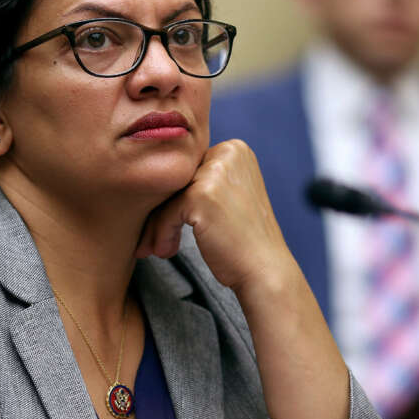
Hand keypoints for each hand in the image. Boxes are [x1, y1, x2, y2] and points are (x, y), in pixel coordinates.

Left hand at [134, 139, 299, 294]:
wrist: (265, 269)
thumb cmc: (245, 239)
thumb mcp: (231, 194)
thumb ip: (203, 179)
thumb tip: (156, 179)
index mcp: (235, 149)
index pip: (188, 167)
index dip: (174, 196)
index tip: (163, 221)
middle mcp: (227, 153)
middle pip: (176, 180)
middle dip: (160, 210)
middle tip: (153, 236)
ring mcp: (215, 172)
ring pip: (167, 196)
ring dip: (157, 225)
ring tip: (158, 246)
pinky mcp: (201, 195)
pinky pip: (165, 213)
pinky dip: (161, 234)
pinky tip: (166, 251)